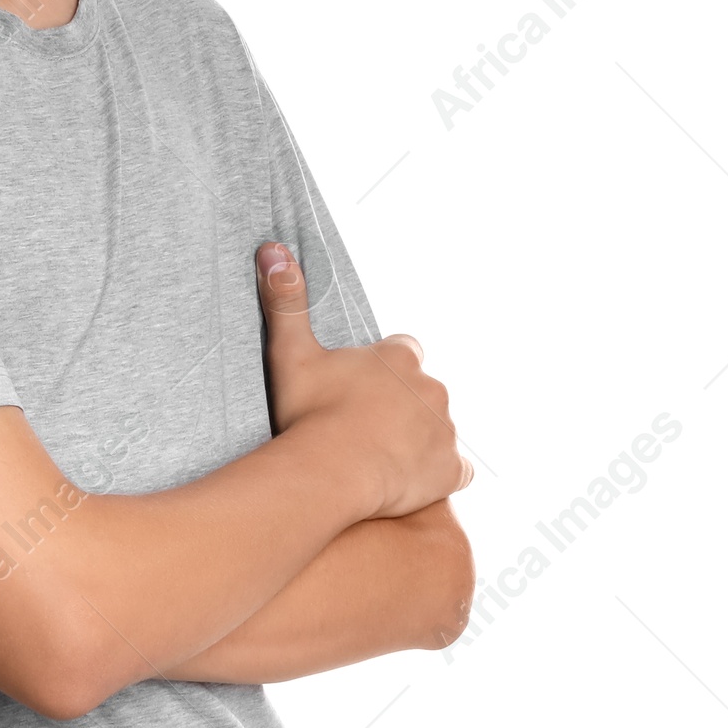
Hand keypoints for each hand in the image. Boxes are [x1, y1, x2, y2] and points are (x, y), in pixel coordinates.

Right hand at [256, 241, 472, 518]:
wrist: (332, 473)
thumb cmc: (310, 413)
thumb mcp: (291, 352)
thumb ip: (287, 300)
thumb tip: (272, 248)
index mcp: (399, 357)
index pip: (403, 351)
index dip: (382, 368)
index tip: (359, 386)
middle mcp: (431, 387)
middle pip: (421, 390)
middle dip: (401, 403)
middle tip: (363, 424)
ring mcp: (445, 430)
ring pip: (437, 428)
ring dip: (417, 437)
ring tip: (379, 455)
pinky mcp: (452, 469)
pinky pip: (454, 469)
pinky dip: (437, 473)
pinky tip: (410, 479)